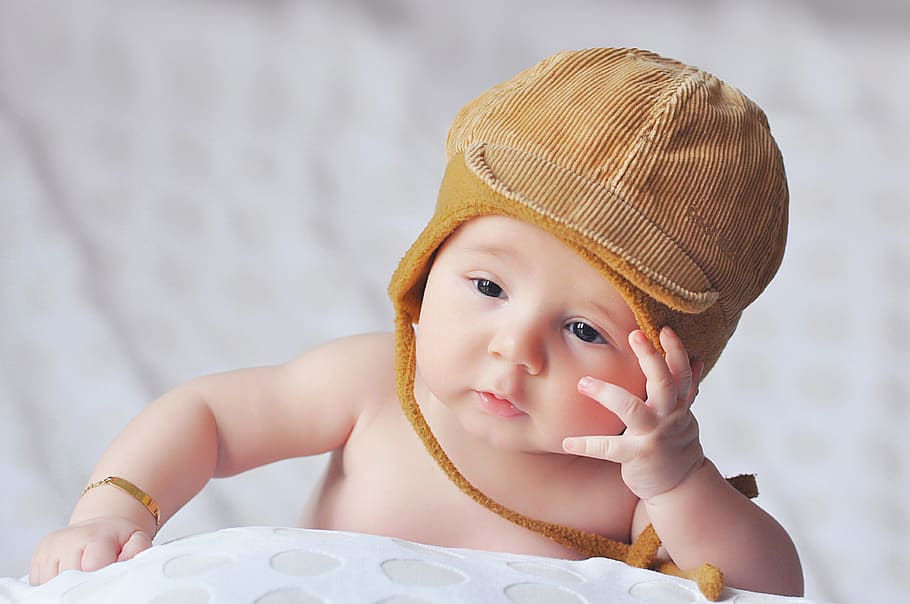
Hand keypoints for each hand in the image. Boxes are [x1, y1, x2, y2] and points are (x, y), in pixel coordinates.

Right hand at [29, 517, 152, 584]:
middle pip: (71, 578)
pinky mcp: (36, 560)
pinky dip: (53, 587)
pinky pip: (40, 585)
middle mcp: (66, 541)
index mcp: (94, 536)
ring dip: (68, 588)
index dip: (102, 578)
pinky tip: (69, 580)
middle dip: (85, 585)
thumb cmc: (117, 538)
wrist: (98, 527)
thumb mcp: (135, 538)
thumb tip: (127, 564)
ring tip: (85, 579)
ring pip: (52, 584)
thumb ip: (137, 550)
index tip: (109, 580)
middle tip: (97, 581)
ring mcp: (48, 551)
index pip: (93, 567)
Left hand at [563, 327, 705, 500]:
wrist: (680, 487)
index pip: (681, 372)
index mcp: (679, 404)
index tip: (664, 329)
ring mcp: (654, 436)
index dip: (676, 350)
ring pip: (633, 409)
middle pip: (664, 382)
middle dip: (651, 358)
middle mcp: (670, 417)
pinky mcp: (639, 456)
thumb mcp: (684, 415)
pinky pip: (609, 448)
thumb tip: (696, 360)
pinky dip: (587, 444)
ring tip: (583, 383)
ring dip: (607, 393)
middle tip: (634, 334)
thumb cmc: (675, 443)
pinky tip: (567, 441)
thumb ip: (686, 389)